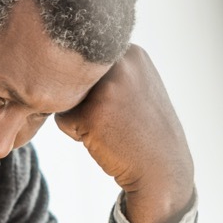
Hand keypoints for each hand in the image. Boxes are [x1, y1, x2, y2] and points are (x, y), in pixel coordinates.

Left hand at [55, 44, 193, 222]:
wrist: (161, 170)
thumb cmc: (141, 130)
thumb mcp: (135, 84)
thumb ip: (109, 68)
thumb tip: (61, 60)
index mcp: (132, 51)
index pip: (87, 62)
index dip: (95, 87)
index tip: (120, 104)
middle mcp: (122, 62)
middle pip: (73, 76)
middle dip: (85, 99)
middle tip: (115, 119)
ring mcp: (109, 87)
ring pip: (66, 96)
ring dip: (79, 115)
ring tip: (111, 128)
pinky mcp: (93, 113)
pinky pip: (62, 119)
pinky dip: (76, 134)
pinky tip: (105, 139)